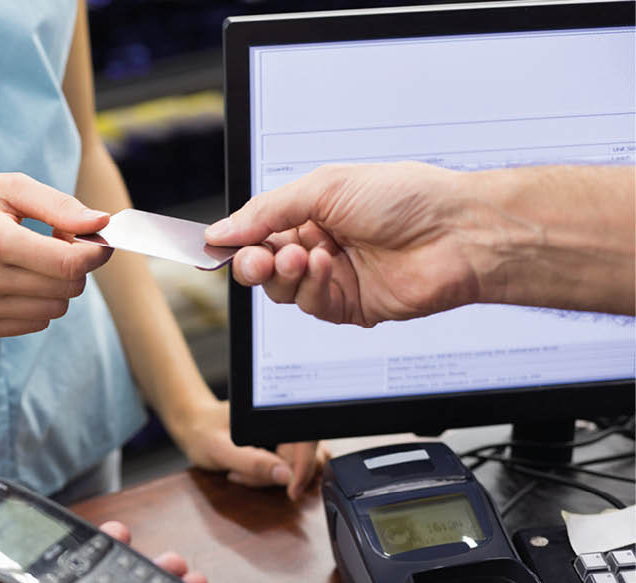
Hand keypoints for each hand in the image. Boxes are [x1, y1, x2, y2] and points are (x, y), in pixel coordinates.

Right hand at [0, 172, 112, 337]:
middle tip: (54, 241)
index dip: (95, 253)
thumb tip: (102, 223)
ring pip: (53, 311)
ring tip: (30, 258)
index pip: (70, 264)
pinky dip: (35, 303)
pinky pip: (31, 324)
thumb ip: (58, 205)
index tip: (97, 240)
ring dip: (55, 286)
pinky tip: (14, 278)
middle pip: (66, 290)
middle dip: (74, 266)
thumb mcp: (6, 187)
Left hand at [169, 399, 326, 499]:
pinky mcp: (278, 449)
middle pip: (306, 458)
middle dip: (279, 475)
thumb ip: (253, 462)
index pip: (308, 441)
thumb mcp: (221, 449)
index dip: (304, 468)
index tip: (292, 491)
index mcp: (276, 413)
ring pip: (296, 468)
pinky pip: (284, 471)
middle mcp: (284, 422)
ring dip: (269, 478)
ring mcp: (283, 437)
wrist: (194, 428)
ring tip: (239, 470)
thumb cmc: (203, 432)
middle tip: (244, 473)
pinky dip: (266, 478)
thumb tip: (286, 476)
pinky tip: (243, 470)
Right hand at [205, 162, 484, 326]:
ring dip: (285, 273)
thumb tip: (222, 231)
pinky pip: (312, 305)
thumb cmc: (406, 197)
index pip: (259, 231)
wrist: (457, 233)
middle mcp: (321, 245)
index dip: (236, 240)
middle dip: (254, 262)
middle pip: (263, 265)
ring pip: (282, 289)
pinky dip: (312, 287)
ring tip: (305, 256)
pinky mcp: (350, 307)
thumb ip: (267, 212)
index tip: (213, 245)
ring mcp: (335, 278)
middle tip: (257, 258)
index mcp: (313, 211)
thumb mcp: (324, 187)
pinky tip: (327, 267)